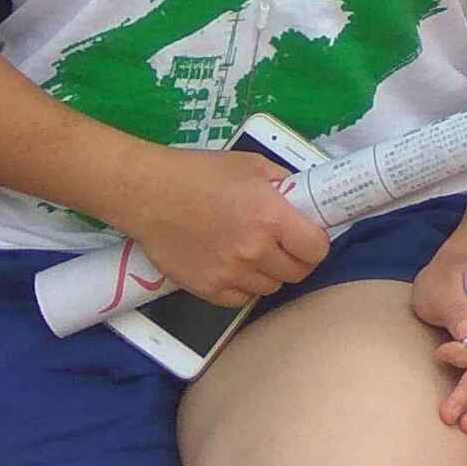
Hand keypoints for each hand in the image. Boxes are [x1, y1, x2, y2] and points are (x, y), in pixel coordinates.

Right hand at [118, 146, 327, 309]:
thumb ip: (283, 185)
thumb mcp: (253, 166)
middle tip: (286, 247)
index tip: (309, 238)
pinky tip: (235, 268)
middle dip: (297, 260)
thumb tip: (301, 199)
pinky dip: (244, 287)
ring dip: (270, 274)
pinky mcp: (206, 289)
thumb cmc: (201, 174)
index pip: (316, 249)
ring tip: (256, 255)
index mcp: (271, 219)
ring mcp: (230, 274)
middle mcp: (255, 251)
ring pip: (270, 287)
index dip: (317, 244)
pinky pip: (240, 299)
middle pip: (296, 273)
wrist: (149, 194)